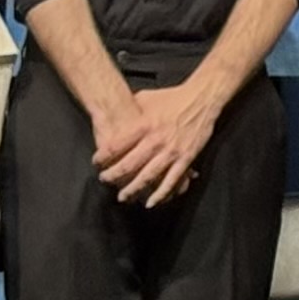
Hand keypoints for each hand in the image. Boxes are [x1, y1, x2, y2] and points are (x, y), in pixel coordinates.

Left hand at [98, 79, 218, 207]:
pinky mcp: (186, 158)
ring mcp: (171, 151)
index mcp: (144, 125)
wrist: (202, 98)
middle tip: (105, 180)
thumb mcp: (146, 98)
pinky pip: (171, 180)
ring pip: (147, 177)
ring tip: (122, 196)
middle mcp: (156, 140)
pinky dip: (160, 194)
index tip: (96, 163)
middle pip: (128, 165)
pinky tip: (151, 202)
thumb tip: (113, 111)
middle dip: (113, 176)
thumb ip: (130, 109)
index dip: (102, 157)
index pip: (115, 146)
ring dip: (132, 190)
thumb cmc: (173, 97)